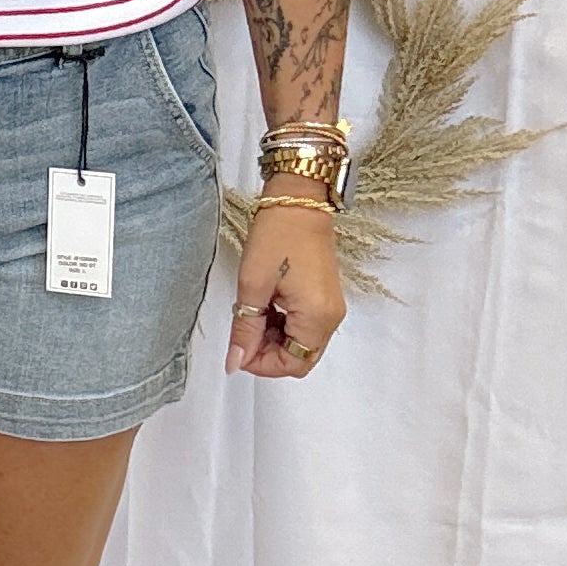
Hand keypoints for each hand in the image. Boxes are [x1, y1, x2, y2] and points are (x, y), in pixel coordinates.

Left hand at [226, 199, 344, 379]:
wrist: (299, 201)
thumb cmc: (279, 235)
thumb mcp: (252, 285)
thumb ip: (245, 329)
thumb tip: (236, 361)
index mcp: (316, 317)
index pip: (293, 364)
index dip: (262, 364)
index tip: (239, 348)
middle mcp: (330, 317)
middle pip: (299, 358)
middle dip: (268, 352)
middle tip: (243, 330)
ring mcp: (330, 308)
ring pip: (300, 343)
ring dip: (273, 338)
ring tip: (252, 312)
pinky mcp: (325, 299)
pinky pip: (305, 326)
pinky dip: (283, 325)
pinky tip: (265, 306)